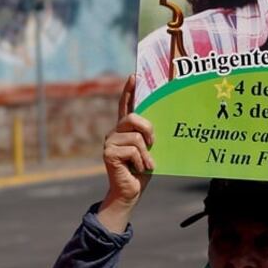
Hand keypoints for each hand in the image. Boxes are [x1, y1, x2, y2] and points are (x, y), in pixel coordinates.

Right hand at [98, 76, 153, 232]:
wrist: (131, 192)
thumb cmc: (143, 171)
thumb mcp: (150, 150)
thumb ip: (150, 136)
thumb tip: (159, 124)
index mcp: (126, 129)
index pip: (126, 105)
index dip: (129, 90)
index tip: (135, 75)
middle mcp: (115, 132)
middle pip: (133, 117)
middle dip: (148, 129)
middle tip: (153, 143)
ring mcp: (110, 142)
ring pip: (136, 137)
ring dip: (146, 154)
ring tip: (145, 165)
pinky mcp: (108, 153)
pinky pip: (133, 150)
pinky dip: (141, 161)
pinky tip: (137, 169)